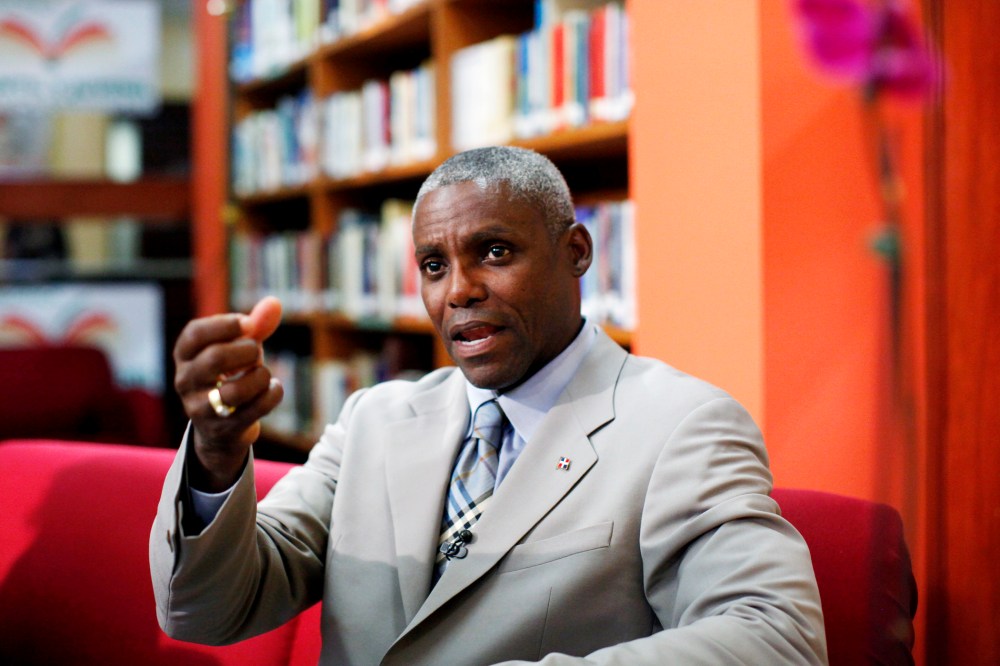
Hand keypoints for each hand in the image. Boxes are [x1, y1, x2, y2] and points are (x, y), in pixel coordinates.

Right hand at [173, 296, 283, 490]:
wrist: (221, 428)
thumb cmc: (230, 375)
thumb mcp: (237, 348)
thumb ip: (255, 325)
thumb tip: (275, 302)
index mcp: (185, 355)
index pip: (195, 334)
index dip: (225, 324)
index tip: (247, 324)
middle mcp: (186, 381)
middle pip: (216, 358)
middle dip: (246, 351)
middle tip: (256, 352)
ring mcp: (201, 409)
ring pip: (236, 391)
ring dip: (260, 376)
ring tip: (263, 374)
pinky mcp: (223, 429)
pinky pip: (256, 409)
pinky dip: (272, 394)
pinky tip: (273, 388)